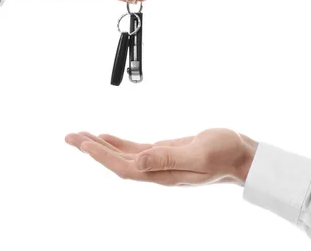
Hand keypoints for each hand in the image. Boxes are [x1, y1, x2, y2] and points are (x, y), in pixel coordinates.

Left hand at [65, 129, 257, 185]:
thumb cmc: (225, 154)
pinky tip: (105, 138)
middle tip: (69, 136)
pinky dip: (117, 143)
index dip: (102, 156)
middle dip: (92, 149)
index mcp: (162, 174)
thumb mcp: (199, 153)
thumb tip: (140, 161)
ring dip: (100, 146)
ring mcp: (158, 162)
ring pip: (122, 155)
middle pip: (117, 162)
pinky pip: (134, 150)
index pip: (124, 167)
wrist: (240, 156)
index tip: (82, 143)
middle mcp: (156, 170)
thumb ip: (169, 157)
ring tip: (79, 136)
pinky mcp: (163, 153)